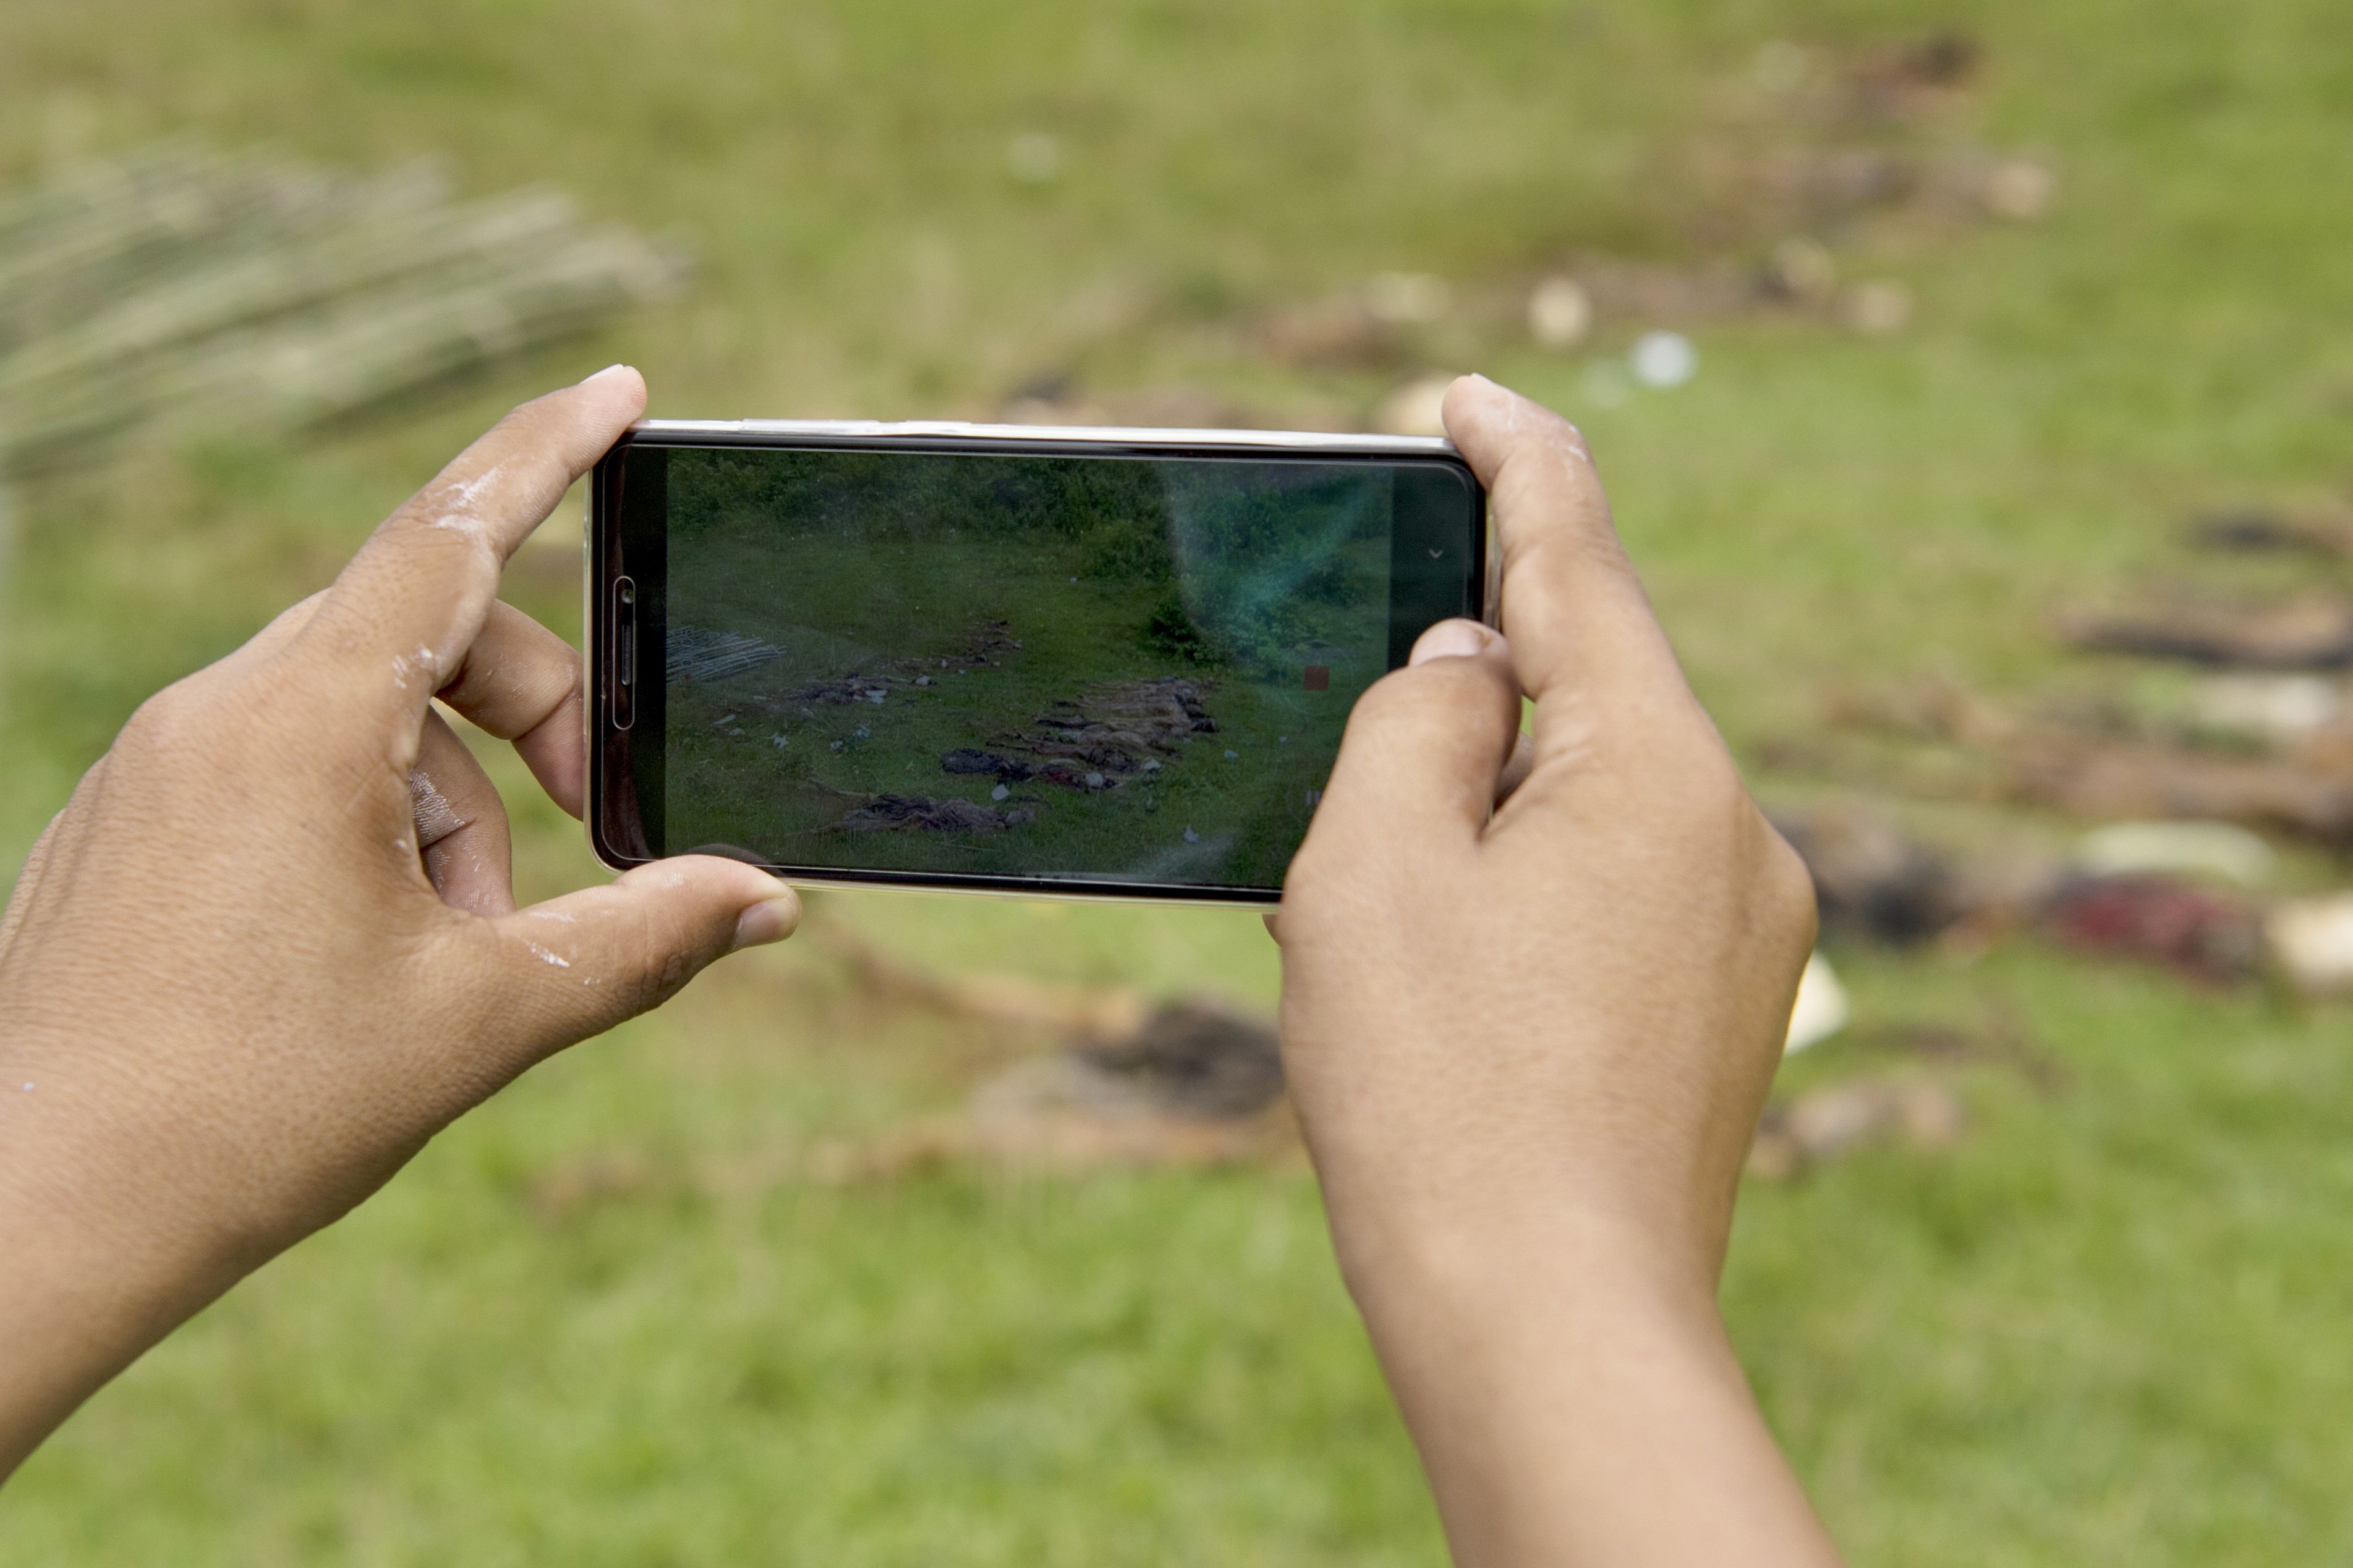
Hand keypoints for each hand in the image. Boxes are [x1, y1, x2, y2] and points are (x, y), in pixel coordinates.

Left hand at [0, 368, 799, 1475]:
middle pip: (421, 635)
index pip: (448, 537)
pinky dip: (370, 830)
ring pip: (356, 717)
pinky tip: (381, 956)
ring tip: (467, 949)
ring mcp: (161, 763)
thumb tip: (764, 900)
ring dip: (453, 807)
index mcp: (300, 722)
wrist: (35, 1219)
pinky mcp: (135, 820)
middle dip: (531, 718)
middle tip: (598, 827)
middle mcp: (216, 711)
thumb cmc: (251, 1112)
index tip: (617, 391)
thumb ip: (639, 938)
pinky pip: (285, 768)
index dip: (545, 454)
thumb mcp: (483, 1018)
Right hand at [1273, 377, 1834, 1564]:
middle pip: (1592, 680)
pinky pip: (1621, 879)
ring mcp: (1747, 928)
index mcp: (1654, 766)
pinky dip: (1529, 872)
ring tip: (1381, 864)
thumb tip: (1473, 665)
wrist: (1548, 1327)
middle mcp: (1733, 829)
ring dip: (1492, 789)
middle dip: (1478, 659)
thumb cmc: (1439, 1100)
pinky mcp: (1727, 1007)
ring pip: (1600, 790)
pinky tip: (1452, 947)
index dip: (1510, 457)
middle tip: (1360, 667)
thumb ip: (1414, 721)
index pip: (1579, 555)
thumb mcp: (1372, 868)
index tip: (1461, 398)